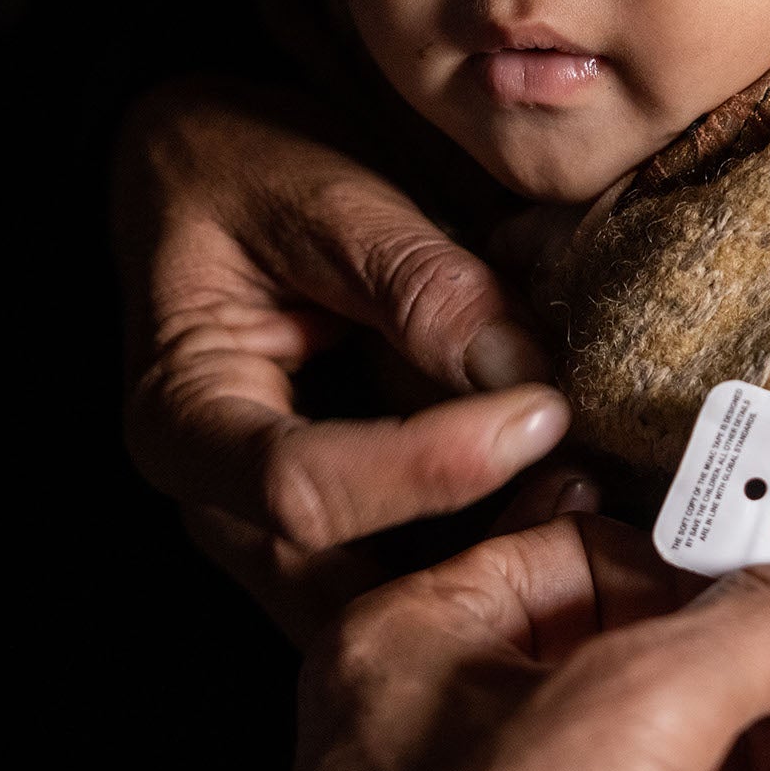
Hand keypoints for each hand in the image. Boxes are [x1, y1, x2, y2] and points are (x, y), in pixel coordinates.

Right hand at [113, 79, 579, 636]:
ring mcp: (278, 532)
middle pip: (341, 591)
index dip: (431, 465)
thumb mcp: (322, 193)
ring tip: (588, 489)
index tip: (542, 412)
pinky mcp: (341, 528)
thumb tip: (524, 375)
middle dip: (469, 563)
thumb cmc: (243, 165)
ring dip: (493, 570)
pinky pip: (415, 576)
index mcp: (182, 420)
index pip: (301, 488)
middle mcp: (219, 505)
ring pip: (388, 606)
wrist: (213, 166)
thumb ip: (419, 282)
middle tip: (584, 488)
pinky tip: (565, 493)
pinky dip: (493, 547)